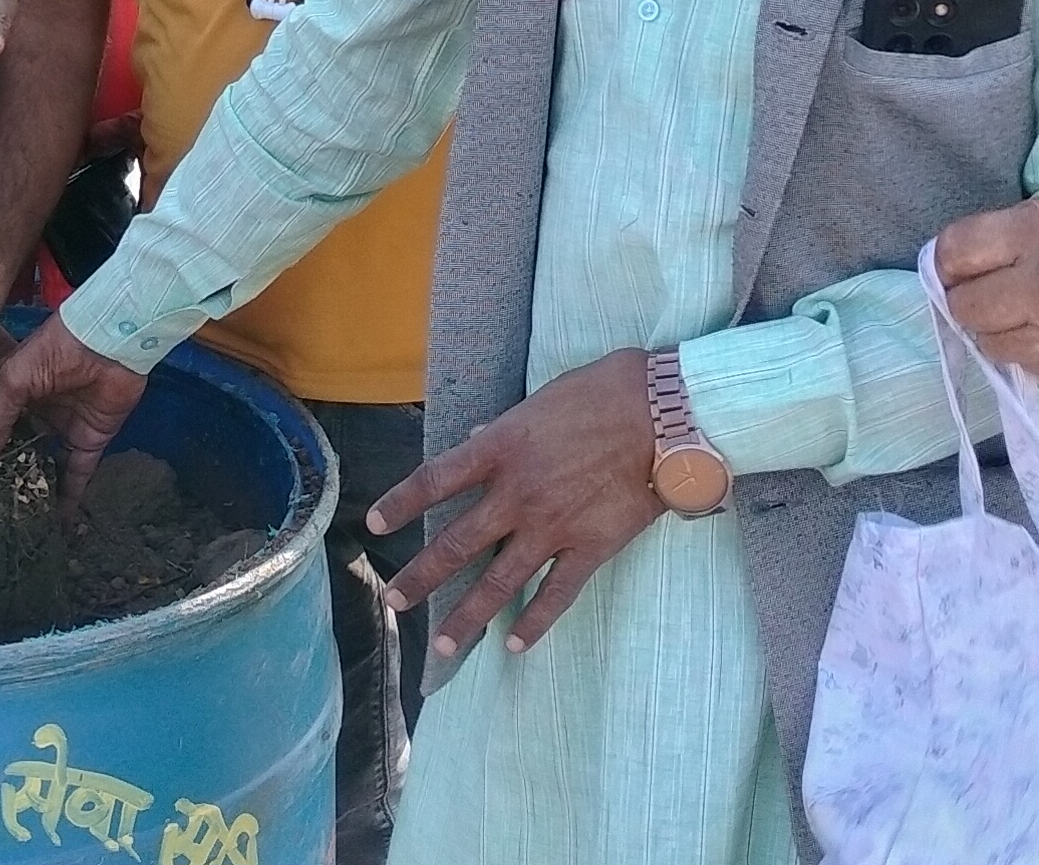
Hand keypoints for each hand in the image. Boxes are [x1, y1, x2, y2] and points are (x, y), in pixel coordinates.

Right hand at [0, 312, 149, 511]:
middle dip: (9, 472)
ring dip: (37, 487)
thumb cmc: (55, 350)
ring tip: (19, 518)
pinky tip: (58, 520)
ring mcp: (65, 428)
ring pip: (47, 464)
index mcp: (17, 393)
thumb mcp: (14, 378)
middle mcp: (39, 413)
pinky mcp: (90, 441)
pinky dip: (70, 496)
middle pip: (21, 448)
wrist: (109, 341)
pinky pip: (78, 473)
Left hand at [368, 347, 662, 663]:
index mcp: (500, 449)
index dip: (400, 504)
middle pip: (456, 544)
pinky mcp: (590, 548)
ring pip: (498, 581)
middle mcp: (517, 494)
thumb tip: (479, 437)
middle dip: (421, 577)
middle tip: (394, 601)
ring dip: (466, 615)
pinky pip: (556, 594)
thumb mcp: (542, 400)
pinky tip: (515, 645)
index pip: (434, 481)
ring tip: (442, 644)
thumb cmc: (605, 392)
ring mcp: (552, 526)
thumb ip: (507, 428)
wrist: (664, 413)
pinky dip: (535, 622)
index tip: (374, 524)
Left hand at [931, 189, 1038, 379]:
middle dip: (966, 296)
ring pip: (987, 342)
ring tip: (1017, 309)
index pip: (955, 252)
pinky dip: (1023, 346)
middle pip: (964, 305)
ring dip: (994, 326)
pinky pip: (1021, 363)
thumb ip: (1002, 229)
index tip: (957, 264)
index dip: (947, 259)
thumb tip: (947, 262)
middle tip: (985, 289)